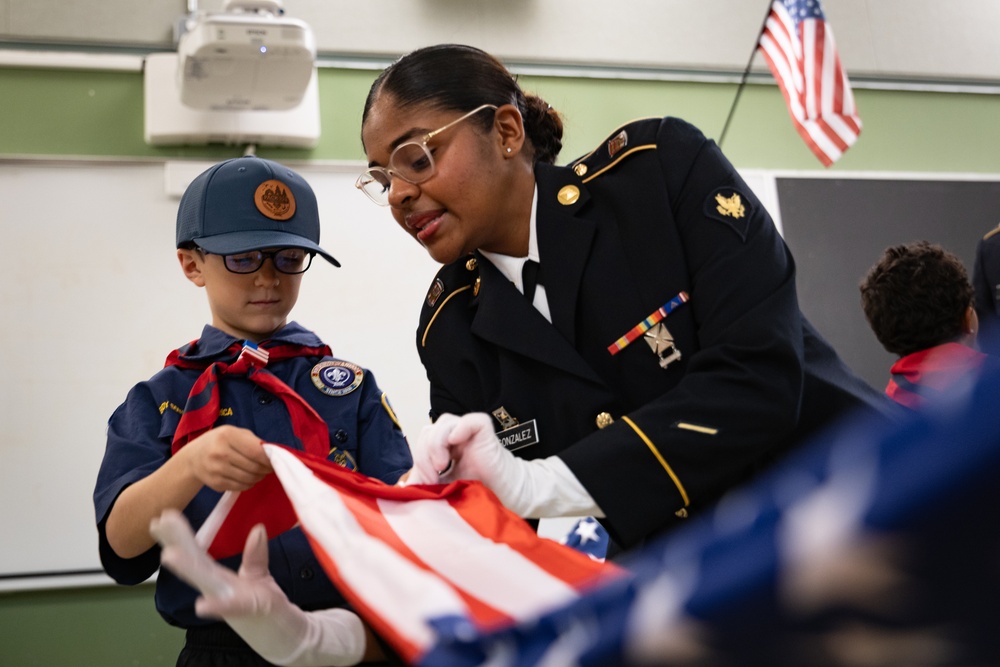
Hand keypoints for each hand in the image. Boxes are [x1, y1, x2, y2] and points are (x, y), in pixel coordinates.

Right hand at [150, 509, 365, 666]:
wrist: (285, 637)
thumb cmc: (264, 606)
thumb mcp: (257, 576)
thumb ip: (254, 554)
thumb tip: (257, 527)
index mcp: (218, 578)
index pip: (196, 553)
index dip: (180, 535)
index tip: (163, 515)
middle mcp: (218, 589)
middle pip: (195, 563)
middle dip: (176, 543)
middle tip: (157, 522)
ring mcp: (231, 601)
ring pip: (207, 583)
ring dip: (189, 570)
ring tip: (168, 556)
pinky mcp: (251, 610)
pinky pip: (233, 608)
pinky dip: (218, 607)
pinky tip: (201, 606)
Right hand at [182, 425, 272, 492]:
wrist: (193, 457)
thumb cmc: (219, 442)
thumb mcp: (234, 433)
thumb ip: (253, 441)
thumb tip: (272, 454)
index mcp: (227, 436)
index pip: (256, 451)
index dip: (269, 459)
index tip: (275, 461)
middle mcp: (220, 453)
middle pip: (254, 467)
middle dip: (265, 469)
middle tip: (269, 468)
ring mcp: (216, 469)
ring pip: (249, 479)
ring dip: (259, 477)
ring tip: (260, 472)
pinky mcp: (216, 483)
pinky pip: (240, 487)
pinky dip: (249, 484)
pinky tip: (249, 478)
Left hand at [404, 413, 506, 485]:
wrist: (503, 491)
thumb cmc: (478, 486)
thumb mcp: (444, 485)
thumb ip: (425, 482)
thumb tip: (401, 489)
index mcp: (445, 444)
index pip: (423, 440)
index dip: (420, 460)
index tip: (426, 483)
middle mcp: (455, 433)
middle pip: (428, 431)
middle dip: (425, 456)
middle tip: (433, 477)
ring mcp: (468, 429)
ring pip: (442, 424)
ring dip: (436, 446)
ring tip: (443, 467)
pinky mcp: (483, 428)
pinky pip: (467, 421)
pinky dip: (458, 431)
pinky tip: (455, 445)